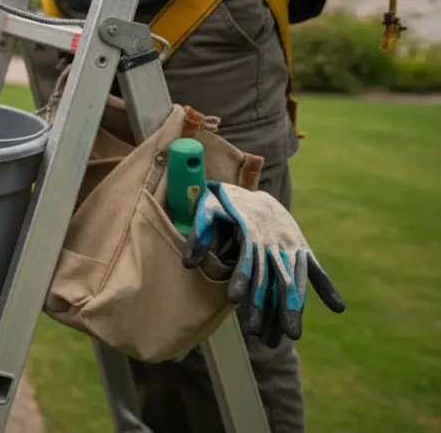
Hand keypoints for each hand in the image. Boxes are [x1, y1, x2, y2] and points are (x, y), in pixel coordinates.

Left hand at [182, 182, 345, 346]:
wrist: (256, 192)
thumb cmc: (228, 204)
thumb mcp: (208, 210)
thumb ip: (199, 235)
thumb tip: (188, 264)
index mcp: (252, 233)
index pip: (248, 261)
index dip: (243, 279)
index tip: (235, 300)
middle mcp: (275, 244)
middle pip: (273, 278)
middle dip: (268, 307)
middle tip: (260, 336)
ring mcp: (291, 248)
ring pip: (293, 281)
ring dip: (292, 308)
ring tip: (289, 335)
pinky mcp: (301, 249)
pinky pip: (315, 270)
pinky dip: (327, 286)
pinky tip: (338, 307)